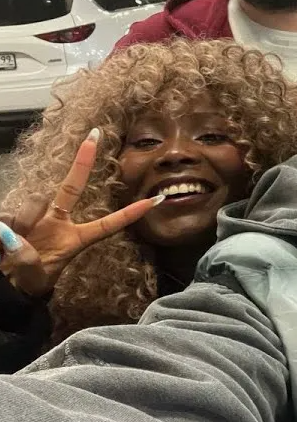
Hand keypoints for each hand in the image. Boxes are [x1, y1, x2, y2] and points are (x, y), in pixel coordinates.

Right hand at [0, 129, 163, 296]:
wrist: (2, 287)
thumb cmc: (25, 285)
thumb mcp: (33, 279)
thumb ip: (27, 261)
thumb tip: (13, 236)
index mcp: (73, 240)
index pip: (107, 225)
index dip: (130, 214)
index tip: (156, 200)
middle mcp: (57, 223)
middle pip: (71, 188)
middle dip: (83, 161)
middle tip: (95, 134)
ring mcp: (34, 217)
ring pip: (33, 203)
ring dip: (23, 223)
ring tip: (11, 247)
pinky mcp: (9, 216)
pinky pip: (7, 215)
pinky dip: (4, 228)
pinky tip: (1, 240)